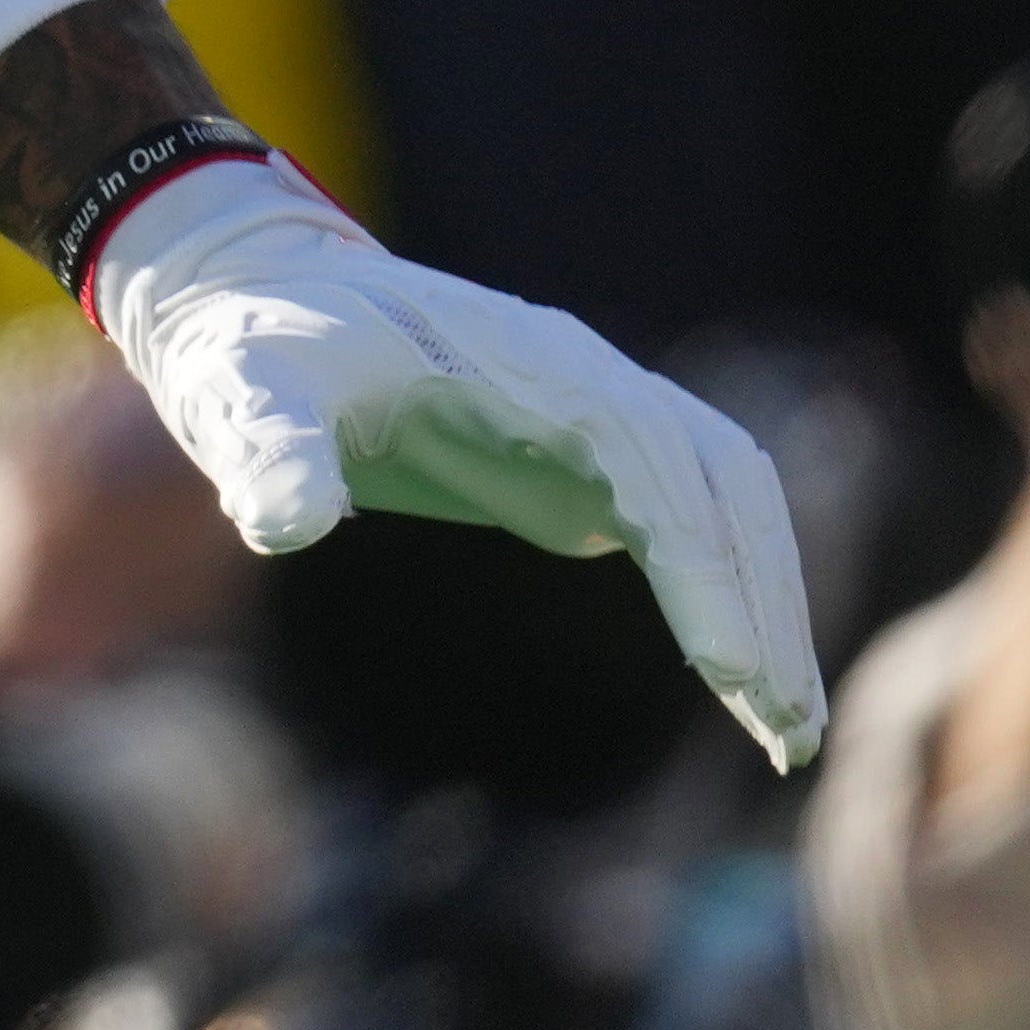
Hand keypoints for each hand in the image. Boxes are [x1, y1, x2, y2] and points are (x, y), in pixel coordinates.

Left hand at [83, 164, 826, 773]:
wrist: (248, 295)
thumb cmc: (248, 344)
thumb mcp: (242, 393)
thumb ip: (270, 451)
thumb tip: (282, 526)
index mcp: (529, 365)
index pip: (658, 472)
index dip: (704, 573)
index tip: (737, 677)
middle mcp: (584, 383)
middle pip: (726, 487)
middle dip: (767, 603)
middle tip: (787, 734)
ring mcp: (592, 418)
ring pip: (725, 502)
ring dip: (767, 602)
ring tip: (783, 728)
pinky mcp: (579, 456)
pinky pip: (686, 520)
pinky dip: (725, 590)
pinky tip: (734, 676)